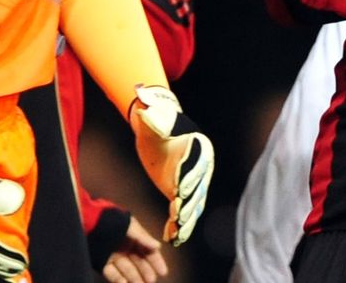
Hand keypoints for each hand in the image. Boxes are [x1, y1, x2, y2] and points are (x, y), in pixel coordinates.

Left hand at [102, 217, 168, 282]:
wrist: (87, 219)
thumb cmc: (110, 220)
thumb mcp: (129, 226)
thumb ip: (143, 237)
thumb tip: (158, 246)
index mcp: (134, 237)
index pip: (148, 250)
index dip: (156, 261)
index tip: (163, 272)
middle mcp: (125, 247)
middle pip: (139, 262)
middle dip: (146, 272)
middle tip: (151, 282)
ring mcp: (114, 255)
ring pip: (127, 270)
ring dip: (135, 278)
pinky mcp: (102, 262)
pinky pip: (113, 274)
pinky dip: (119, 280)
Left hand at [128, 85, 213, 245]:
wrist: (156, 124)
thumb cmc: (155, 118)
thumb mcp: (152, 118)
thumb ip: (152, 117)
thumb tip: (145, 107)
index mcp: (198, 147)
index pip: (194, 165)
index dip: (188, 179)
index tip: (181, 192)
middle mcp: (200, 166)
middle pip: (196, 187)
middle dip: (189, 203)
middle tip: (181, 217)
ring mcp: (192, 180)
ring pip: (192, 203)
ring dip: (185, 220)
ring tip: (178, 234)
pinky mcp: (180, 190)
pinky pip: (182, 209)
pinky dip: (178, 224)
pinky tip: (172, 237)